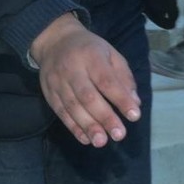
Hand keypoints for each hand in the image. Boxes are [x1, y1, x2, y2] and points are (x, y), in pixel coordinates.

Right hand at [32, 14, 141, 146]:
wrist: (54, 41)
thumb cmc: (90, 50)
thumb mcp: (111, 55)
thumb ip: (124, 78)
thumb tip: (135, 103)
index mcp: (91, 57)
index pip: (107, 81)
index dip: (121, 99)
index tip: (134, 116)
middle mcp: (72, 70)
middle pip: (88, 96)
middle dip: (104, 117)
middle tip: (119, 135)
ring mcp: (58, 82)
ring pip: (73, 107)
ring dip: (88, 126)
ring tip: (101, 142)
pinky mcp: (49, 93)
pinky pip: (60, 112)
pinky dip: (73, 127)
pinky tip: (85, 139)